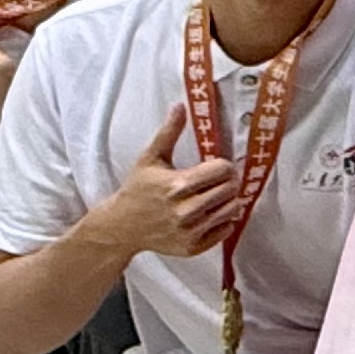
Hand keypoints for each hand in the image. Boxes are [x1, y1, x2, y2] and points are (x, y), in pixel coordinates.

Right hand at [81, 114, 242, 261]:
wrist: (122, 227)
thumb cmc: (137, 189)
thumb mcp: (150, 158)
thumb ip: (169, 132)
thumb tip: (180, 106)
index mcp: (178, 185)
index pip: (223, 170)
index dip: (224, 165)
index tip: (216, 166)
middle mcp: (186, 210)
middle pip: (231, 189)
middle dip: (228, 181)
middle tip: (218, 180)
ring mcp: (190, 231)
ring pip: (232, 209)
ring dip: (228, 200)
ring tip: (214, 195)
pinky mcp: (193, 247)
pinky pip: (226, 229)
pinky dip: (223, 220)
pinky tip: (210, 213)